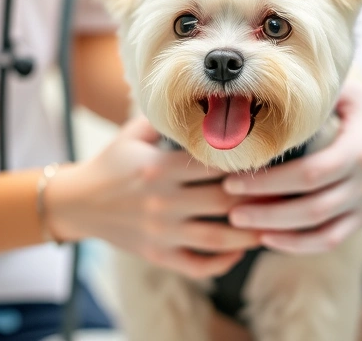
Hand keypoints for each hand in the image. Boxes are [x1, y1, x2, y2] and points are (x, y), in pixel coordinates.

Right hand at [46, 117, 260, 278]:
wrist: (77, 203)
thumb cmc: (112, 162)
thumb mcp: (134, 133)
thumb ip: (168, 118)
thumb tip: (210, 97)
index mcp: (158, 167)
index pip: (213, 165)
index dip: (246, 163)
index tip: (270, 160)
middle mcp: (161, 201)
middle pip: (224, 202)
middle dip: (258, 200)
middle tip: (285, 194)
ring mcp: (160, 232)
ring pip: (217, 238)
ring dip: (250, 235)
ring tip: (273, 226)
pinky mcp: (158, 255)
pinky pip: (197, 265)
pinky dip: (223, 262)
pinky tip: (239, 250)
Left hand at [223, 80, 361, 253]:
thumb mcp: (350, 93)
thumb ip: (314, 95)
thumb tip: (260, 87)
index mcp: (360, 148)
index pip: (310, 173)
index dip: (270, 182)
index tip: (234, 178)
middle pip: (311, 207)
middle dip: (265, 211)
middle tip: (228, 206)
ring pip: (320, 230)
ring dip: (277, 231)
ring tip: (239, 223)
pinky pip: (330, 239)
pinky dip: (298, 245)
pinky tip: (268, 239)